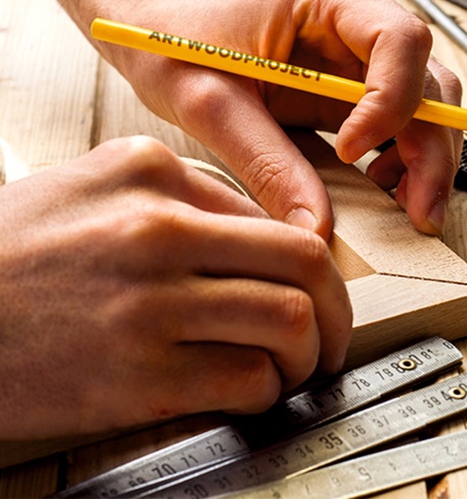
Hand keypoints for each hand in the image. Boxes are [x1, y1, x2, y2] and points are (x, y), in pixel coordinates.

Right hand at [0, 137, 350, 439]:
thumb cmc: (22, 249)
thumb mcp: (99, 184)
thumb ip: (187, 197)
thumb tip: (264, 236)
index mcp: (153, 175)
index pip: (278, 218)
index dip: (316, 266)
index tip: (318, 292)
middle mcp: (157, 231)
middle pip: (303, 266)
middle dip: (337, 309)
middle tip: (333, 335)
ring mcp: (149, 304)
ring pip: (288, 323)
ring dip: (309, 355)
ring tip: (296, 366)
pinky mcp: (136, 376)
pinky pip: (246, 380)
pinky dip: (267, 389)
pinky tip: (251, 388)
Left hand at [98, 0, 462, 237]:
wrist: (149, 21)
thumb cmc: (169, 39)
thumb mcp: (209, 103)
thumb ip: (266, 163)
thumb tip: (315, 227)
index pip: (400, 40)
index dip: (392, 103)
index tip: (352, 152)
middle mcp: (350, 15)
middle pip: (426, 78)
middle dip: (431, 149)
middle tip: (423, 212)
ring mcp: (350, 48)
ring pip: (422, 100)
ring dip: (424, 155)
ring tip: (409, 206)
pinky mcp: (342, 79)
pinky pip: (392, 116)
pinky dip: (400, 153)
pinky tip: (381, 183)